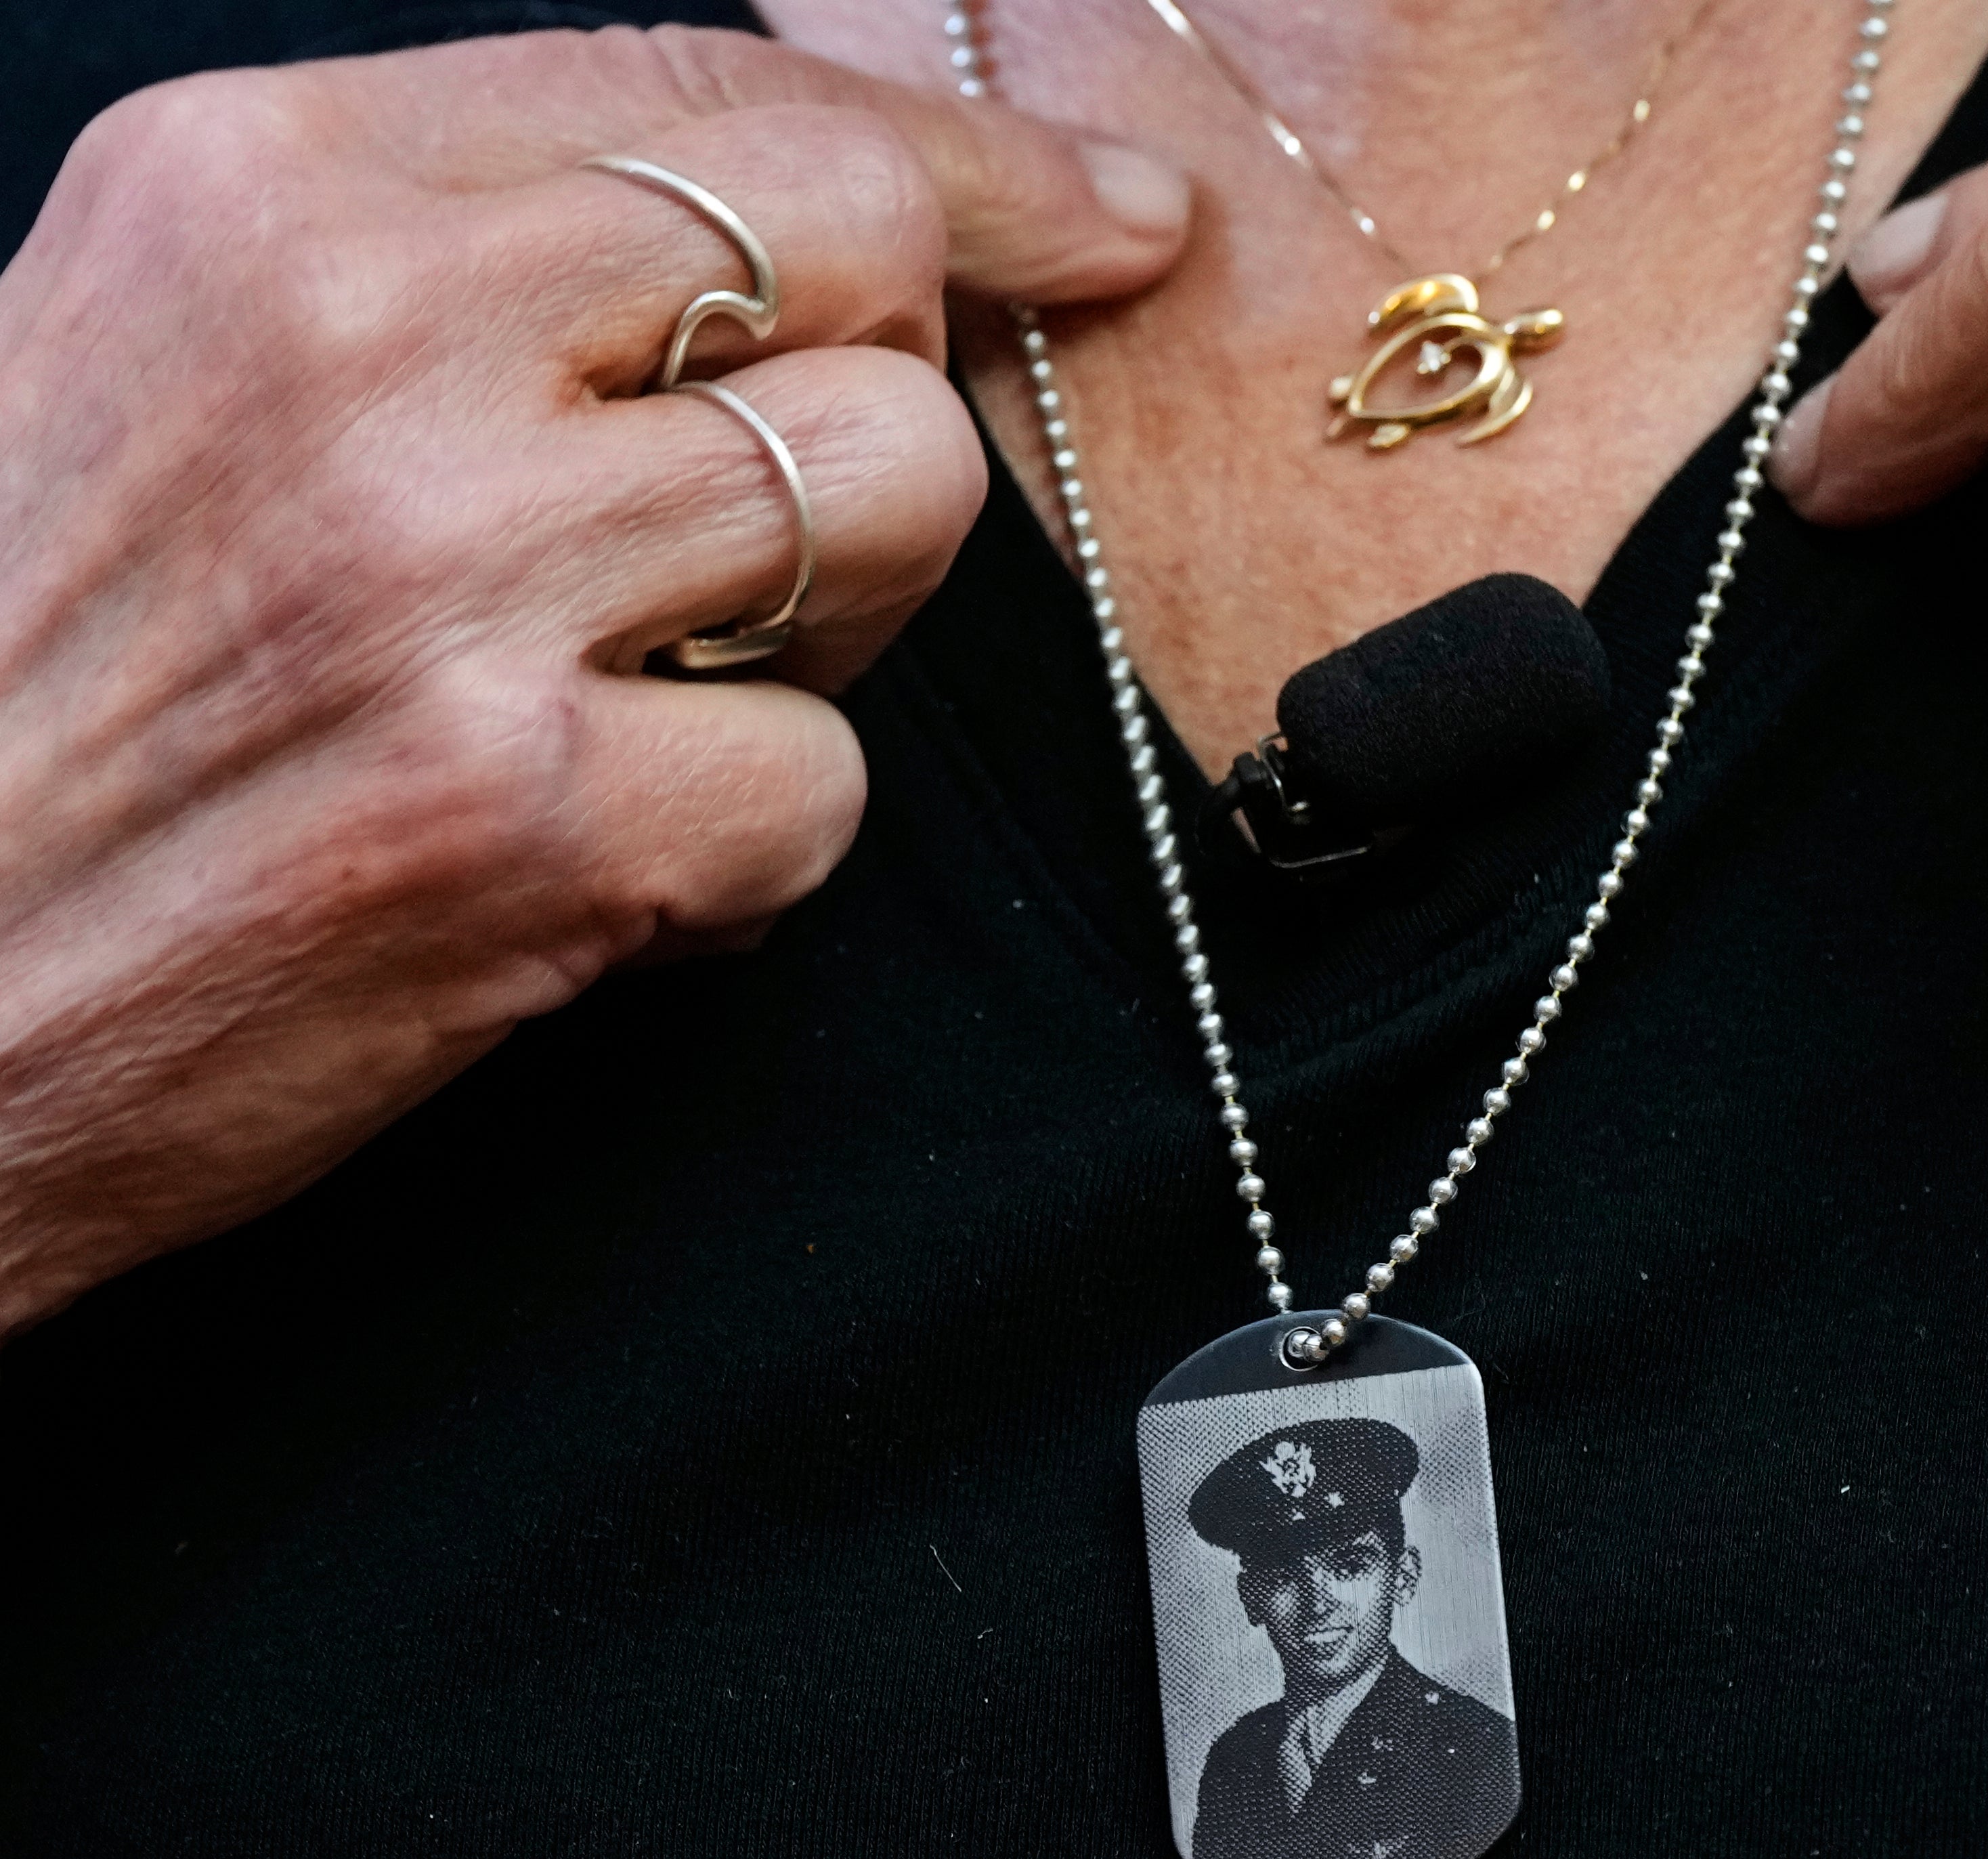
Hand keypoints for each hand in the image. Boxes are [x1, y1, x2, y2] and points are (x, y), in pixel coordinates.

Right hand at [0, 27, 1188, 1328]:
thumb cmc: (36, 683)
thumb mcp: (174, 357)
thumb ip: (457, 260)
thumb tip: (778, 232)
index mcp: (263, 190)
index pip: (714, 89)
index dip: (962, 157)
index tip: (1104, 219)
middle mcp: (360, 344)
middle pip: (865, 249)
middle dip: (904, 374)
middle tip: (802, 511)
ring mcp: (450, 583)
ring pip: (902, 489)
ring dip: (845, 614)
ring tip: (662, 687)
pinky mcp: (531, 818)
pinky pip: (827, 778)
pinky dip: (748, 844)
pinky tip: (595, 864)